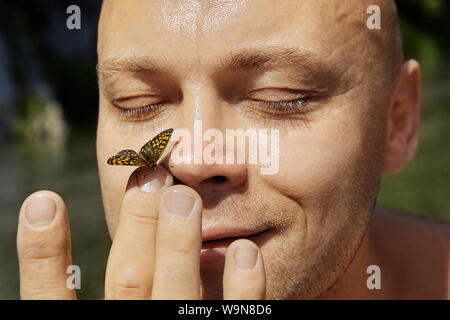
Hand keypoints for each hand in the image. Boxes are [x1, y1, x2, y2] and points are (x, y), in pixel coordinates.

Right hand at [16, 167, 265, 298]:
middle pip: (127, 286)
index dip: (41, 255)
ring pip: (176, 299)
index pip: (51, 303)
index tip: (42, 201)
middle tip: (150, 179)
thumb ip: (74, 306)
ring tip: (184, 198)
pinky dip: (240, 294)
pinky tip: (246, 253)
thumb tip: (59, 250)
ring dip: (180, 248)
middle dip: (136, 229)